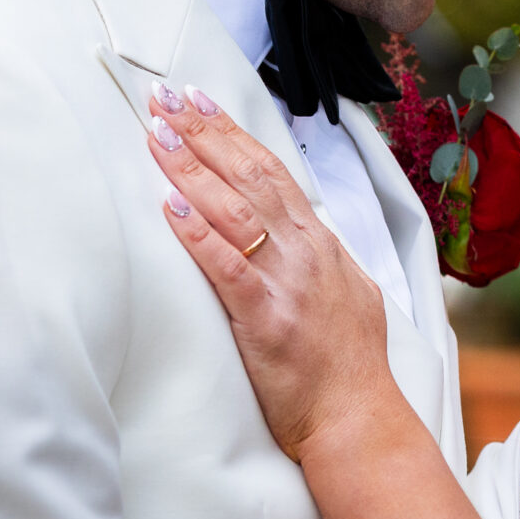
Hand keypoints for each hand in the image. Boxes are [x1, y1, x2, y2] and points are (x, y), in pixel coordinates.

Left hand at [147, 82, 396, 461]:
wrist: (360, 420)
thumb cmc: (349, 367)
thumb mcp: (349, 293)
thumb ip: (320, 258)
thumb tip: (299, 230)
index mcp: (322, 245)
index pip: (272, 171)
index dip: (233, 133)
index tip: (200, 101)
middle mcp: (307, 254)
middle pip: (251, 177)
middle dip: (205, 132)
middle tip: (166, 98)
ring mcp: (288, 285)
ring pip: (237, 211)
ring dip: (193, 169)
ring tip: (160, 135)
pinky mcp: (266, 320)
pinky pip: (229, 267)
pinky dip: (198, 234)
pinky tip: (170, 207)